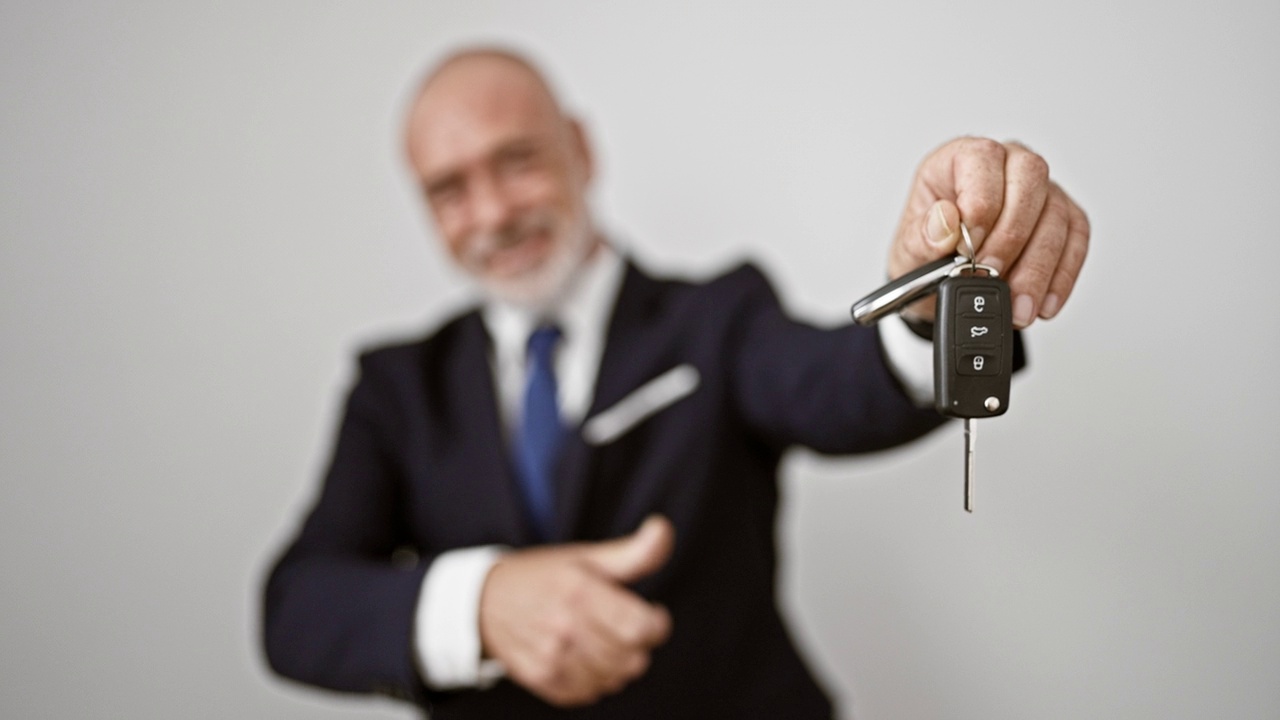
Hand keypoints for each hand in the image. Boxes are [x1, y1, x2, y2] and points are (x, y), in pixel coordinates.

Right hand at [478, 515, 674, 706]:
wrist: (485, 601)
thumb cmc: (544, 576)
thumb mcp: (588, 557)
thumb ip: (634, 551)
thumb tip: (664, 528)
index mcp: (580, 592)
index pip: (640, 628)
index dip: (656, 624)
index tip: (650, 613)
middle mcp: (564, 627)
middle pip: (632, 659)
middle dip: (638, 644)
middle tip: (622, 626)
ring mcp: (551, 657)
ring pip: (614, 679)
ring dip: (617, 663)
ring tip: (602, 640)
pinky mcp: (541, 679)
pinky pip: (589, 693)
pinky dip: (595, 679)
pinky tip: (584, 657)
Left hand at [888, 137, 1089, 327]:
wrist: (936, 285)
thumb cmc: (925, 253)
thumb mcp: (908, 249)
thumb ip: (922, 236)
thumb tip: (945, 222)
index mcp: (959, 159)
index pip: (983, 158)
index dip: (981, 201)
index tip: (967, 245)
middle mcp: (1005, 166)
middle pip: (1030, 177)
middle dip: (1011, 235)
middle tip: (990, 275)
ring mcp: (1039, 191)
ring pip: (1056, 213)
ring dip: (1038, 267)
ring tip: (1017, 305)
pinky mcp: (1063, 218)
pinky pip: (1076, 239)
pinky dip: (1061, 275)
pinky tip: (1043, 303)